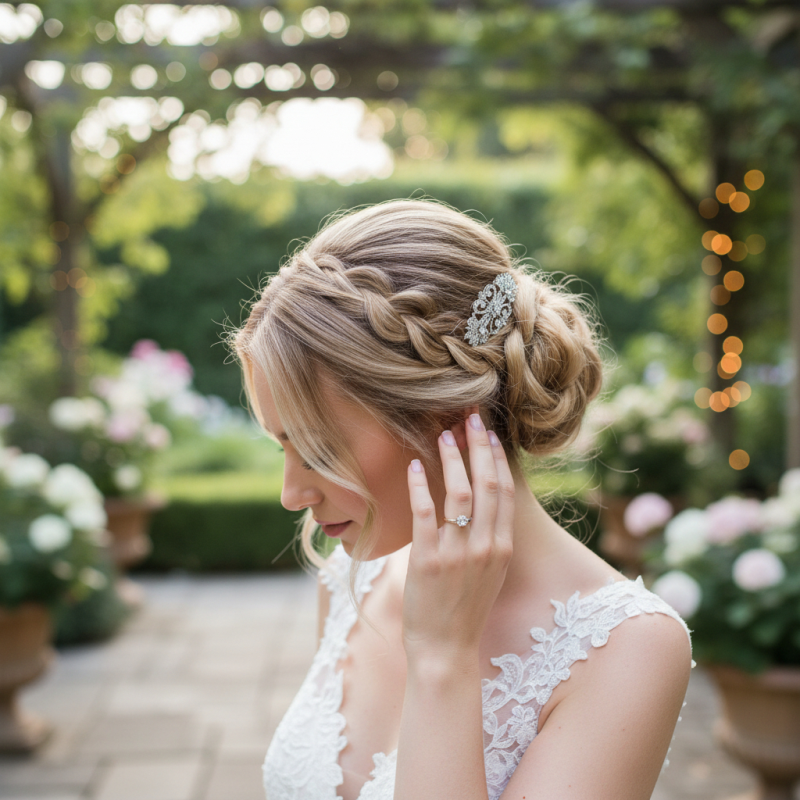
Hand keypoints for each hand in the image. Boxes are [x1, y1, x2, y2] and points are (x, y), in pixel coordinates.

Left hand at [403, 406, 514, 667]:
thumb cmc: (463, 610)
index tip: (490, 433)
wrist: (446, 650)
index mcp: (502, 547)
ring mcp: (458, 553)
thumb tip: (473, 503)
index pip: (504, 491)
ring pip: (460, 492)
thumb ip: (485, 538)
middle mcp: (486, 546)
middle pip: (488, 484)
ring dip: (452, 459)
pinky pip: (425, 513)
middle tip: (471, 418)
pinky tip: (413, 466)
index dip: (497, 458)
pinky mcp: (428, 560)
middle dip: (480, 446)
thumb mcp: (487, 572)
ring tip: (443, 434)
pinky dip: (419, 485)